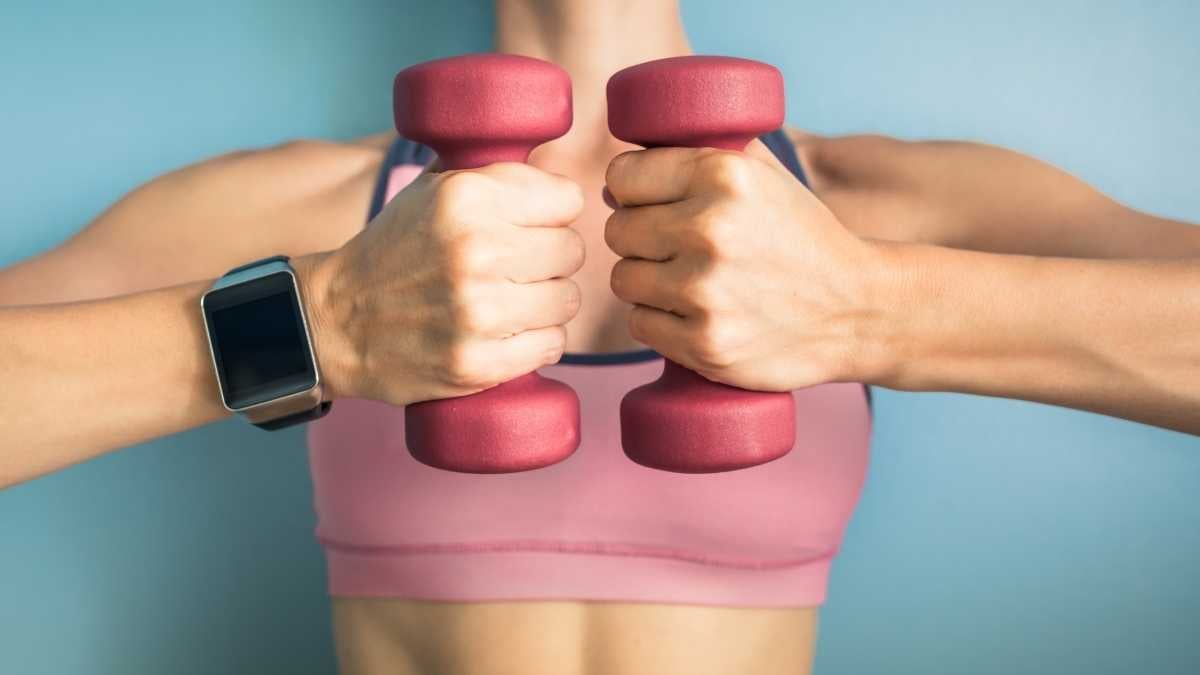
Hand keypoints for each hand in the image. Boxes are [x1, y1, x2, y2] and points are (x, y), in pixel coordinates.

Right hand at [298, 162, 584, 403]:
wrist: (336, 321)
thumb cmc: (396, 251)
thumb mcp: (433, 191)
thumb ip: (496, 177)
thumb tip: (560, 175)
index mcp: (465, 198)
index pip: (568, 200)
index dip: (552, 213)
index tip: (531, 226)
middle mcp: (474, 250)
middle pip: (572, 251)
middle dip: (550, 259)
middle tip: (518, 268)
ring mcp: (477, 312)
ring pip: (568, 300)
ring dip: (546, 303)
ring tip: (512, 301)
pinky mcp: (478, 363)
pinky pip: (553, 345)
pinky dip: (537, 341)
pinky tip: (508, 334)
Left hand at [604, 147, 882, 390]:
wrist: (858, 310)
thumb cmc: (801, 238)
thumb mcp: (766, 175)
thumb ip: (702, 153)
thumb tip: (621, 168)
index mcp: (723, 174)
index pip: (622, 175)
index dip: (632, 190)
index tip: (650, 202)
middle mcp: (710, 228)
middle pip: (618, 230)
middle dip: (640, 238)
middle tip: (676, 247)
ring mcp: (705, 290)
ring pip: (623, 278)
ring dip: (647, 282)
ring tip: (688, 281)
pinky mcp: (704, 342)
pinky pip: (639, 324)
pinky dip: (659, 321)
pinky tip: (693, 314)